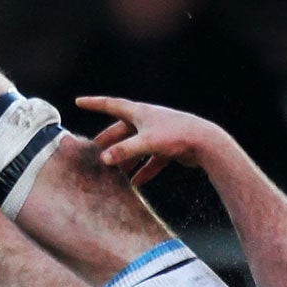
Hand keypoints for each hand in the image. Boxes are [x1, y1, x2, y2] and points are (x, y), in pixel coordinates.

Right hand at [83, 95, 227, 188]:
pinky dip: (143, 170)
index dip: (94, 104)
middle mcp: (147, 120)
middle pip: (121, 130)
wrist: (207, 143)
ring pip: (135, 147)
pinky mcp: (168, 147)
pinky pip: (150, 160)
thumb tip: (104, 159)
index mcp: (139, 112)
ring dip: (125, 159)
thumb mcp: (147, 142)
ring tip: (114, 173)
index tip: (79, 102)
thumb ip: (125, 151)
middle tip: (94, 151)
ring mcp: (157, 134)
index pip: (110, 105)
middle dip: (107, 141)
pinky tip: (137, 184)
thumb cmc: (177, 136)